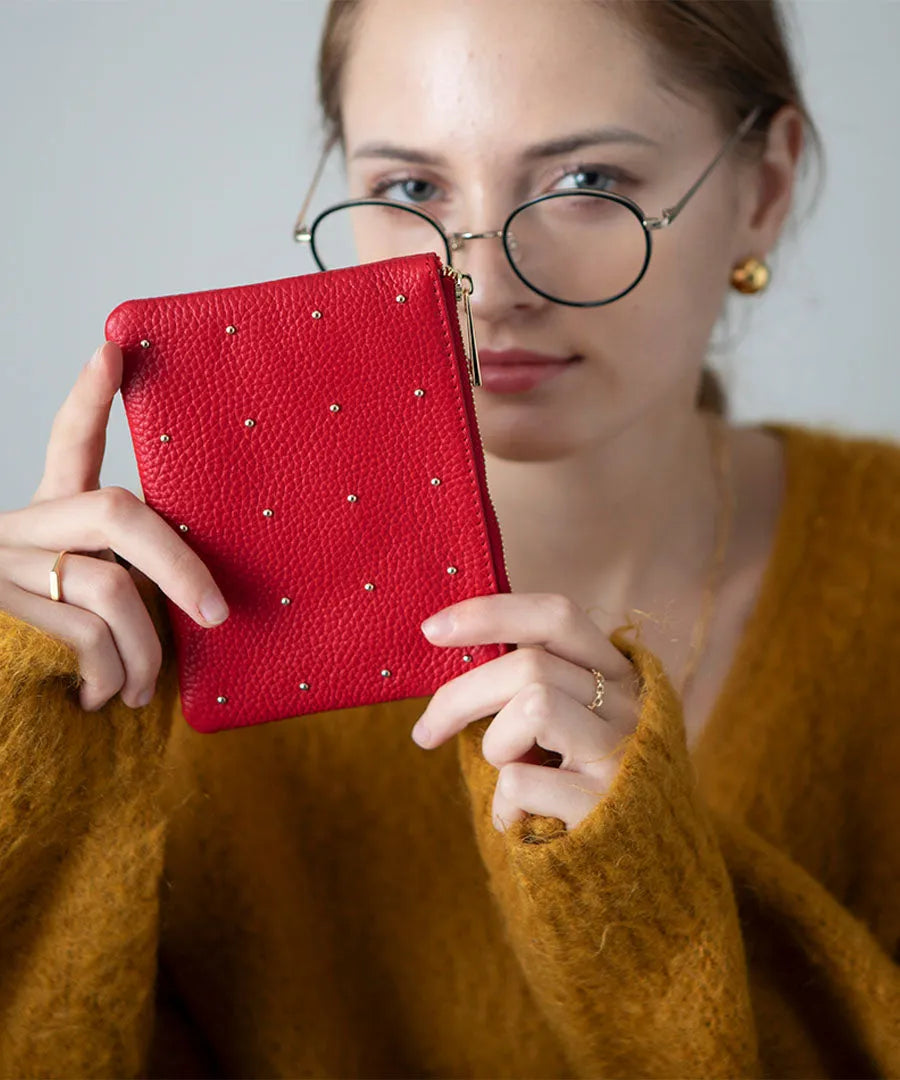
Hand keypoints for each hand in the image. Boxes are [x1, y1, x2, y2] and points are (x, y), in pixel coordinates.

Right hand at [0, 342, 229, 711]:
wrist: (1, 712)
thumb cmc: (61, 652)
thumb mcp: (93, 600)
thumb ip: (127, 576)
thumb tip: (209, 597)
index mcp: (48, 517)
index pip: (69, 443)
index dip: (89, 397)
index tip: (114, 348)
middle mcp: (17, 531)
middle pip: (117, 512)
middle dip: (180, 564)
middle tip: (218, 613)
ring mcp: (5, 571)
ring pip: (108, 590)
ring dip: (144, 652)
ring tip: (140, 690)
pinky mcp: (3, 618)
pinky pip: (85, 640)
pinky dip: (110, 678)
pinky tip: (100, 700)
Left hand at [413, 593, 641, 831]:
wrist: (640, 881)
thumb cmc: (578, 791)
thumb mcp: (565, 726)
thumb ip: (527, 686)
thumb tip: (447, 654)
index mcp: (616, 674)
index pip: (557, 616)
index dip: (491, 613)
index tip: (433, 630)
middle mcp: (629, 705)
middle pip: (529, 665)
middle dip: (460, 695)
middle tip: (425, 731)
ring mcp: (622, 753)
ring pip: (533, 706)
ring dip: (497, 746)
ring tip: (510, 776)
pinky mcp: (606, 805)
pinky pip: (521, 781)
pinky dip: (503, 805)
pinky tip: (523, 821)